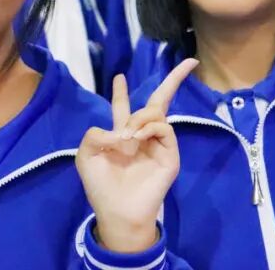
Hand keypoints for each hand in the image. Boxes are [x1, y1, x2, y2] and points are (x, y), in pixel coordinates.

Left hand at [75, 58, 198, 253]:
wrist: (117, 212)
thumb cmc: (101, 186)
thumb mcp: (86, 155)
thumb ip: (94, 133)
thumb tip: (121, 129)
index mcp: (121, 135)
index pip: (123, 107)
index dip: (120, 92)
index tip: (119, 76)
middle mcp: (142, 136)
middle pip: (158, 102)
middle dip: (172, 80)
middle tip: (189, 62)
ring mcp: (159, 145)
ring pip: (157, 113)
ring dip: (141, 117)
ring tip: (129, 135)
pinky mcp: (170, 155)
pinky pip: (165, 128)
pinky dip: (150, 127)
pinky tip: (137, 138)